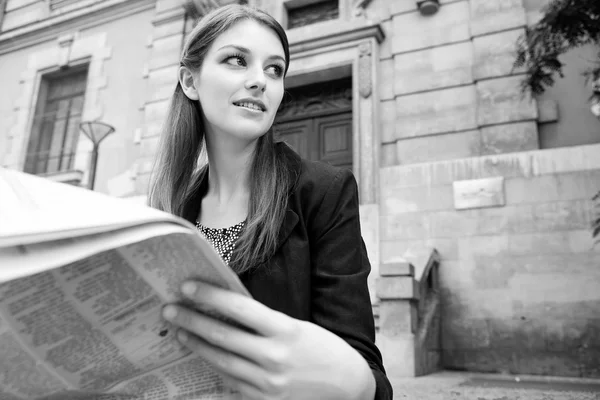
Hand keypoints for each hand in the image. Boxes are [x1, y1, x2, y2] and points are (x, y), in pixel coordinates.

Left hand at [162, 280, 375, 399]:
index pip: (240, 308)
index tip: (189, 286)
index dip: (211, 296)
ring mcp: (268, 383)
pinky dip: (214, 367)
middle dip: (192, 320)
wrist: (347, 387)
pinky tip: (201, 356)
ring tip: (179, 332)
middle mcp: (275, 357)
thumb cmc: (323, 349)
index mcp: (286, 330)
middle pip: (223, 335)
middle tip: (170, 309)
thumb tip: (228, 309)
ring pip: (222, 360)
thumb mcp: (298, 327)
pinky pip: (231, 382)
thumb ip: (265, 322)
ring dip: (197, 344)